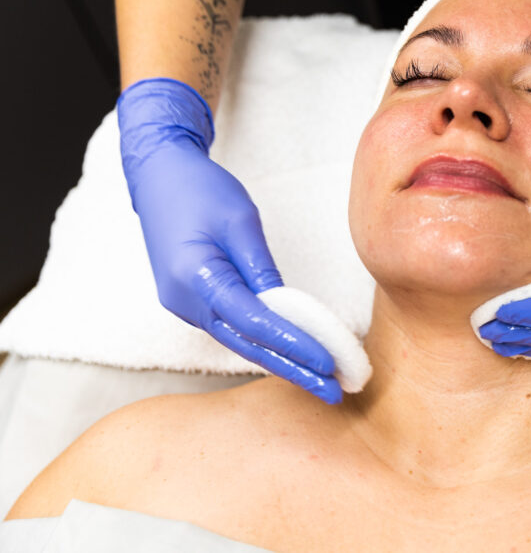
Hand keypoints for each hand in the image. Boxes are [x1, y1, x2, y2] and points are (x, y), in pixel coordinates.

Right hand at [118, 78, 340, 401]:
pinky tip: (291, 355)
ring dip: (281, 361)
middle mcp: (184, 301)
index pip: (255, 322)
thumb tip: (288, 310)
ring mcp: (184, 306)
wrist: (157, 177)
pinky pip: (232, 329)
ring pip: (240, 341)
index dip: (294, 344)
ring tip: (322, 379)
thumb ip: (262, 268)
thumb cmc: (201, 190)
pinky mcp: (191, 302)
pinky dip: (263, 343)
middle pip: (247, 344)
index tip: (329, 362)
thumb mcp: (240, 220)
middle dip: (293, 369)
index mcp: (195, 278)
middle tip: (334, 391)